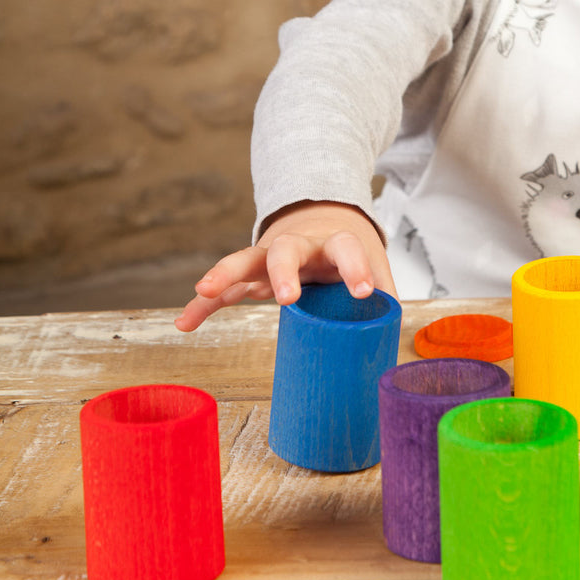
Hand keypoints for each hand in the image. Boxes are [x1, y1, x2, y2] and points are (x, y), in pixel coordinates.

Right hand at [174, 201, 395, 331]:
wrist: (324, 224)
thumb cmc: (351, 257)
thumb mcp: (375, 270)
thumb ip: (385, 303)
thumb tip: (394, 356)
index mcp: (336, 243)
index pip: (347, 247)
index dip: (355, 267)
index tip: (364, 292)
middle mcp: (301, 246)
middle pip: (286, 248)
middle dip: (284, 270)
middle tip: (286, 298)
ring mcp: (271, 258)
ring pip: (246, 259)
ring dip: (225, 273)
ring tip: (205, 289)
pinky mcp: (251, 274)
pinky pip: (224, 289)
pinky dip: (203, 304)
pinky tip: (185, 322)